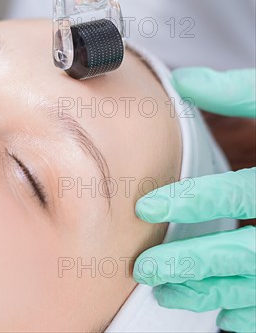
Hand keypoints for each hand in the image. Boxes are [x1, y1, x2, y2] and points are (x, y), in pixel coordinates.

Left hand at [134, 67, 255, 332]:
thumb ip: (239, 93)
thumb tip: (183, 81)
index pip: (240, 193)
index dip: (192, 202)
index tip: (145, 208)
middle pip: (248, 253)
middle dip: (194, 262)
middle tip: (145, 269)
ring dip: (214, 293)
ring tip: (167, 293)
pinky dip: (255, 315)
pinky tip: (225, 319)